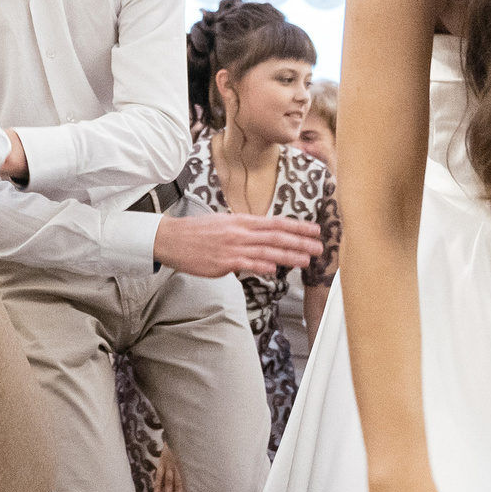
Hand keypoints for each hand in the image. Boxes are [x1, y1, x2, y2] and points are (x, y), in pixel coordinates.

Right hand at [153, 212, 322, 279]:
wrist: (172, 238)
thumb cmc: (197, 233)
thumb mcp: (225, 225)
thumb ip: (245, 232)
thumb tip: (263, 241)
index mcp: (242, 221)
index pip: (276, 223)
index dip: (297, 226)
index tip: (314, 230)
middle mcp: (240, 231)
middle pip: (276, 236)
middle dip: (300, 241)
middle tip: (319, 247)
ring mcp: (232, 246)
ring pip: (266, 251)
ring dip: (288, 256)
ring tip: (305, 260)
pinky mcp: (223, 261)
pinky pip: (246, 264)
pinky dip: (261, 266)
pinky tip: (274, 270)